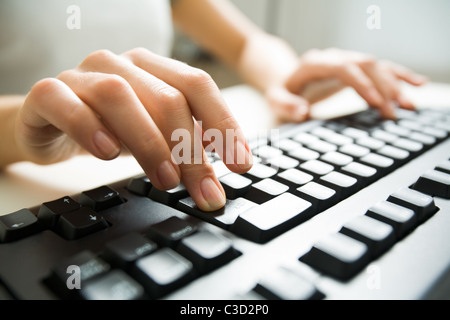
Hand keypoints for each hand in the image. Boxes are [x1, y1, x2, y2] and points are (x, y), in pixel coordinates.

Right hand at [14, 48, 252, 210]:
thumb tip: (222, 170)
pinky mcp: (48, 94)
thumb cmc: (109, 128)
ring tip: (166, 180)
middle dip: (191, 149)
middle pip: (166, 96)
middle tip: (203, 188)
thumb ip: (185, 145)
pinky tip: (108, 153)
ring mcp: (82, 76)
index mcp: (151, 69)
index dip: (223, 123)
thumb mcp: (154, 137)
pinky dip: (89, 127)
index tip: (241, 164)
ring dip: (149, 142)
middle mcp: (120, 65)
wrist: (49, 124)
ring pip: (119, 95)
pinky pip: (66, 103)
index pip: (197, 85)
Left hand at [265, 48, 427, 121]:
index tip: (376, 102)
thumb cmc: (282, 89)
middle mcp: (334, 57)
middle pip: (365, 65)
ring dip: (394, 85)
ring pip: (376, 66)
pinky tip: (417, 84)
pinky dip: (398, 76)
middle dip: (382, 87)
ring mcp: (346, 60)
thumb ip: (286, 105)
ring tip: (409, 106)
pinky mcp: (355, 67)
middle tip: (394, 111)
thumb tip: (303, 111)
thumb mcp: (276, 99)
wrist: (286, 76)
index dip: (362, 83)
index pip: (343, 68)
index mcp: (315, 63)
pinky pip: (380, 68)